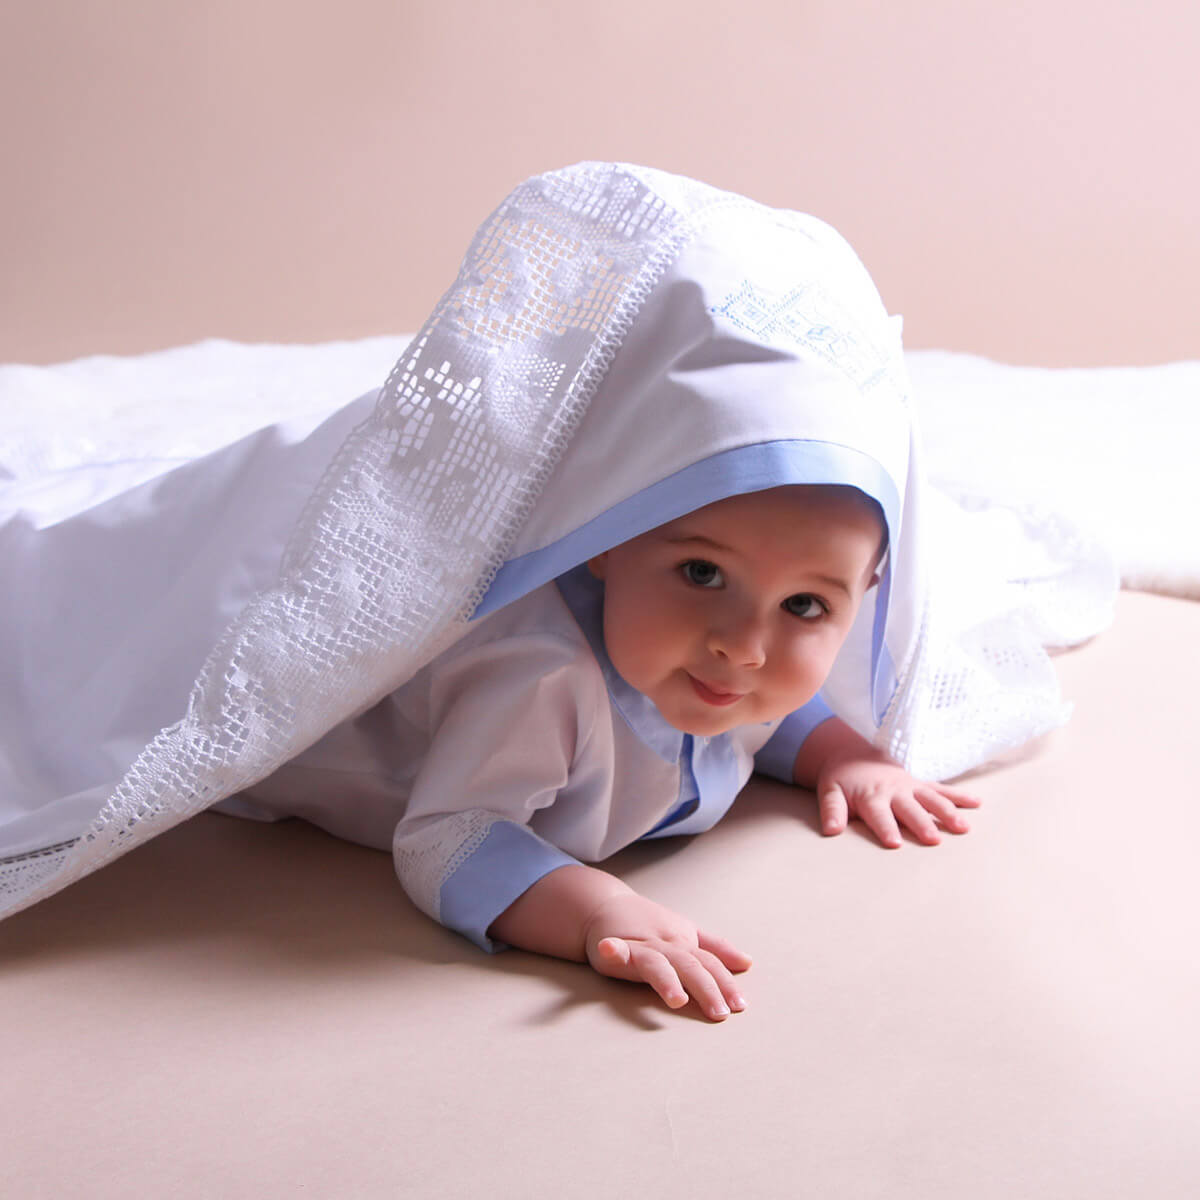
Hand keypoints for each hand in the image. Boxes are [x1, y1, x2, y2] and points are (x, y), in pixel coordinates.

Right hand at [581, 891, 751, 1021]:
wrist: (607, 903)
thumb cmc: (649, 924)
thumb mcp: (686, 933)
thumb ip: (715, 949)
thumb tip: (747, 962)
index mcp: (685, 944)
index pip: (709, 964)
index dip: (725, 983)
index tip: (739, 1005)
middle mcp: (666, 944)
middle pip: (690, 966)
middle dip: (706, 989)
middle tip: (720, 1012)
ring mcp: (641, 945)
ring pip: (657, 963)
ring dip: (667, 980)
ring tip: (677, 999)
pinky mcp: (614, 946)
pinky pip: (614, 948)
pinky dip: (612, 949)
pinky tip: (609, 951)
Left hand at [818, 756, 980, 848]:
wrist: (853, 751)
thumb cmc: (842, 778)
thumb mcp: (829, 791)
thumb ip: (831, 810)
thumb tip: (830, 830)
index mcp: (871, 796)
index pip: (878, 815)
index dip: (886, 828)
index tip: (895, 843)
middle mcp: (893, 791)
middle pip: (909, 809)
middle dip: (921, 824)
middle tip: (933, 839)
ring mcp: (910, 786)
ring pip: (931, 799)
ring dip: (947, 812)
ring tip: (962, 827)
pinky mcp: (920, 783)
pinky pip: (942, 789)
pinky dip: (959, 796)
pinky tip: (977, 804)